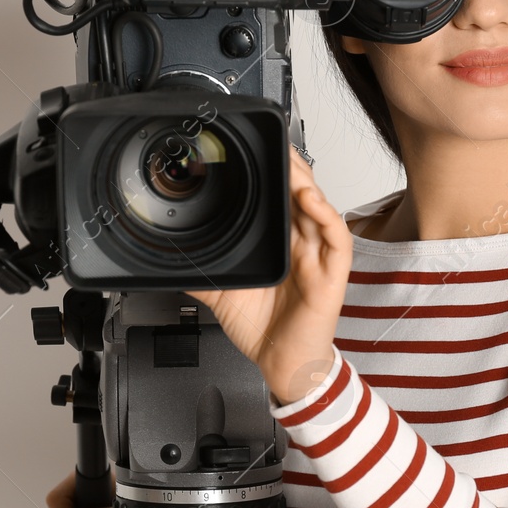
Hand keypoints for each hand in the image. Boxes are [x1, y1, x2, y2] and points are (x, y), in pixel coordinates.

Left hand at [187, 144, 351, 405]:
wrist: (280, 364)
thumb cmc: (263, 329)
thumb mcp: (222, 294)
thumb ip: (201, 273)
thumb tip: (172, 260)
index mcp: (281, 244)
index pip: (281, 198)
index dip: (276, 172)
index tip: (261, 149)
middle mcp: (302, 244)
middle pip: (302, 194)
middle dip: (292, 166)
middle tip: (276, 143)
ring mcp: (318, 256)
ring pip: (319, 208)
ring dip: (307, 183)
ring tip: (292, 163)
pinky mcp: (332, 274)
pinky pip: (335, 238)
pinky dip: (325, 216)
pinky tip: (311, 201)